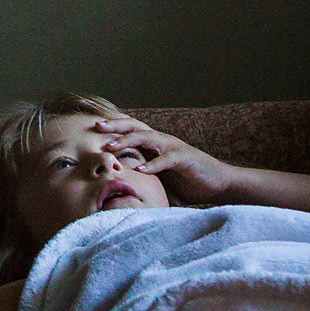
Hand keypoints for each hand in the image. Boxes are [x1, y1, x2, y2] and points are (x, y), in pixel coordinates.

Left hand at [91, 117, 235, 203]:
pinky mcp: (185, 158)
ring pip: (148, 138)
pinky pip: (167, 159)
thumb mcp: (159, 177)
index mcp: (154, 143)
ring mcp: (173, 147)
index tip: (92, 127)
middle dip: (115, 126)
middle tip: (97, 126)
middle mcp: (162, 141)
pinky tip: (140, 169)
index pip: (130, 129)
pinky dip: (153, 164)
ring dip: (128, 141)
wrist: (217, 183)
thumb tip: (118, 185)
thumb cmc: (186, 180)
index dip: (113, 126)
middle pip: (135, 127)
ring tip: (111, 146)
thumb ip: (142, 175)